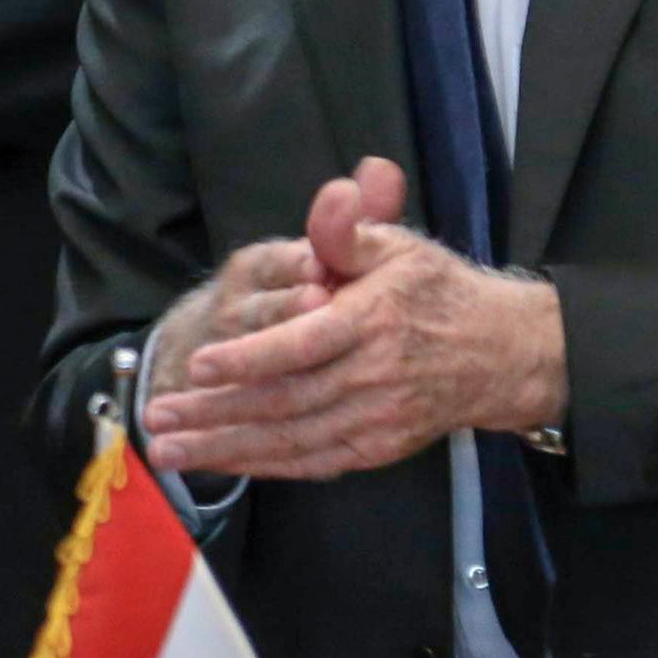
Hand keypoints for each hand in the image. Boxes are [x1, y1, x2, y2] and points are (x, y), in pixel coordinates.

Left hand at [141, 157, 566, 479]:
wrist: (501, 354)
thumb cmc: (436, 290)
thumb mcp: (396, 244)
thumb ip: (349, 228)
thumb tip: (334, 192)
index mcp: (373, 321)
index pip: (304, 345)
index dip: (249, 358)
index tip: (197, 364)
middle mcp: (373, 378)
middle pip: (284, 402)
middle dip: (214, 414)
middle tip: (156, 416)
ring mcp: (375, 420)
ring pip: (291, 439)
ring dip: (226, 448)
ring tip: (170, 449)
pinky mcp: (376, 447)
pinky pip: (312, 461)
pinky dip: (265, 465)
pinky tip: (222, 462)